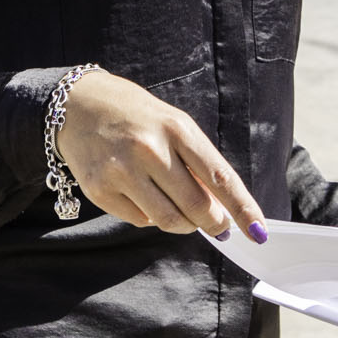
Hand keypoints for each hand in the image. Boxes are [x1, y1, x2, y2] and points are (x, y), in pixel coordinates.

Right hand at [54, 70, 267, 239]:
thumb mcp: (174, 126)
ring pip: (168, 220)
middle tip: (219, 227)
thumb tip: (220, 207)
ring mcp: (122, 171)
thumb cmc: (139, 117)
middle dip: (214, 223)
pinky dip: (151, 217)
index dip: (243, 209)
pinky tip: (146, 198)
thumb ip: (197, 163)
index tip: (258, 231)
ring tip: (185, 216)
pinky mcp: (99, 190)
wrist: (79, 106)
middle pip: (196, 206)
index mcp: (178, 129)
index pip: (220, 177)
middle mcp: (150, 149)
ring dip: (185, 225)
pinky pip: (139, 220)